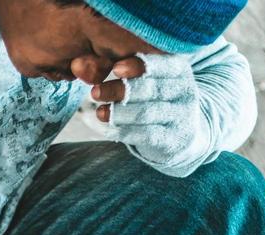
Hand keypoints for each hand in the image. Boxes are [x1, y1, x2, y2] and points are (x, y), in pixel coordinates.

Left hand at [85, 53, 207, 172]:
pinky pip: (146, 135)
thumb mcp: (146, 79)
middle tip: (95, 92)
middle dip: (121, 90)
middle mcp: (185, 91)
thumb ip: (119, 69)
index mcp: (179, 69)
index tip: (115, 68)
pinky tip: (108, 129)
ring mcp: (181, 116)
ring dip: (119, 113)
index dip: (139, 66)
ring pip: (147, 113)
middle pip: (151, 89)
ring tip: (99, 112)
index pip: (162, 64)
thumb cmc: (154, 99)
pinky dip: (125, 131)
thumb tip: (79, 65)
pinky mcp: (174, 140)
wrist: (181, 135)